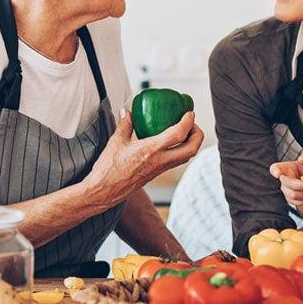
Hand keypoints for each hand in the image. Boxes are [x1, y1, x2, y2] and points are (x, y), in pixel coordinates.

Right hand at [84, 109, 203, 204]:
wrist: (105, 191)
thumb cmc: (109, 169)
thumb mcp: (116, 142)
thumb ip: (124, 124)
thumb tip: (126, 112)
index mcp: (151, 150)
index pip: (179, 134)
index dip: (188, 122)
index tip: (189, 113)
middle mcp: (160, 161)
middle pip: (191, 149)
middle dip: (197, 135)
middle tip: (192, 123)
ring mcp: (160, 169)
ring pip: (186, 157)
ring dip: (191, 143)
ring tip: (185, 131)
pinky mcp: (157, 174)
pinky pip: (176, 161)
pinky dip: (180, 150)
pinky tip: (171, 143)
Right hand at [269, 153, 302, 209]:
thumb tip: (301, 158)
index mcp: (286, 167)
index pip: (275, 168)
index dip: (275, 171)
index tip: (278, 174)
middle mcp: (283, 179)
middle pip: (287, 184)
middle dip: (300, 185)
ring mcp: (286, 190)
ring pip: (294, 195)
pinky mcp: (290, 199)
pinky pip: (298, 202)